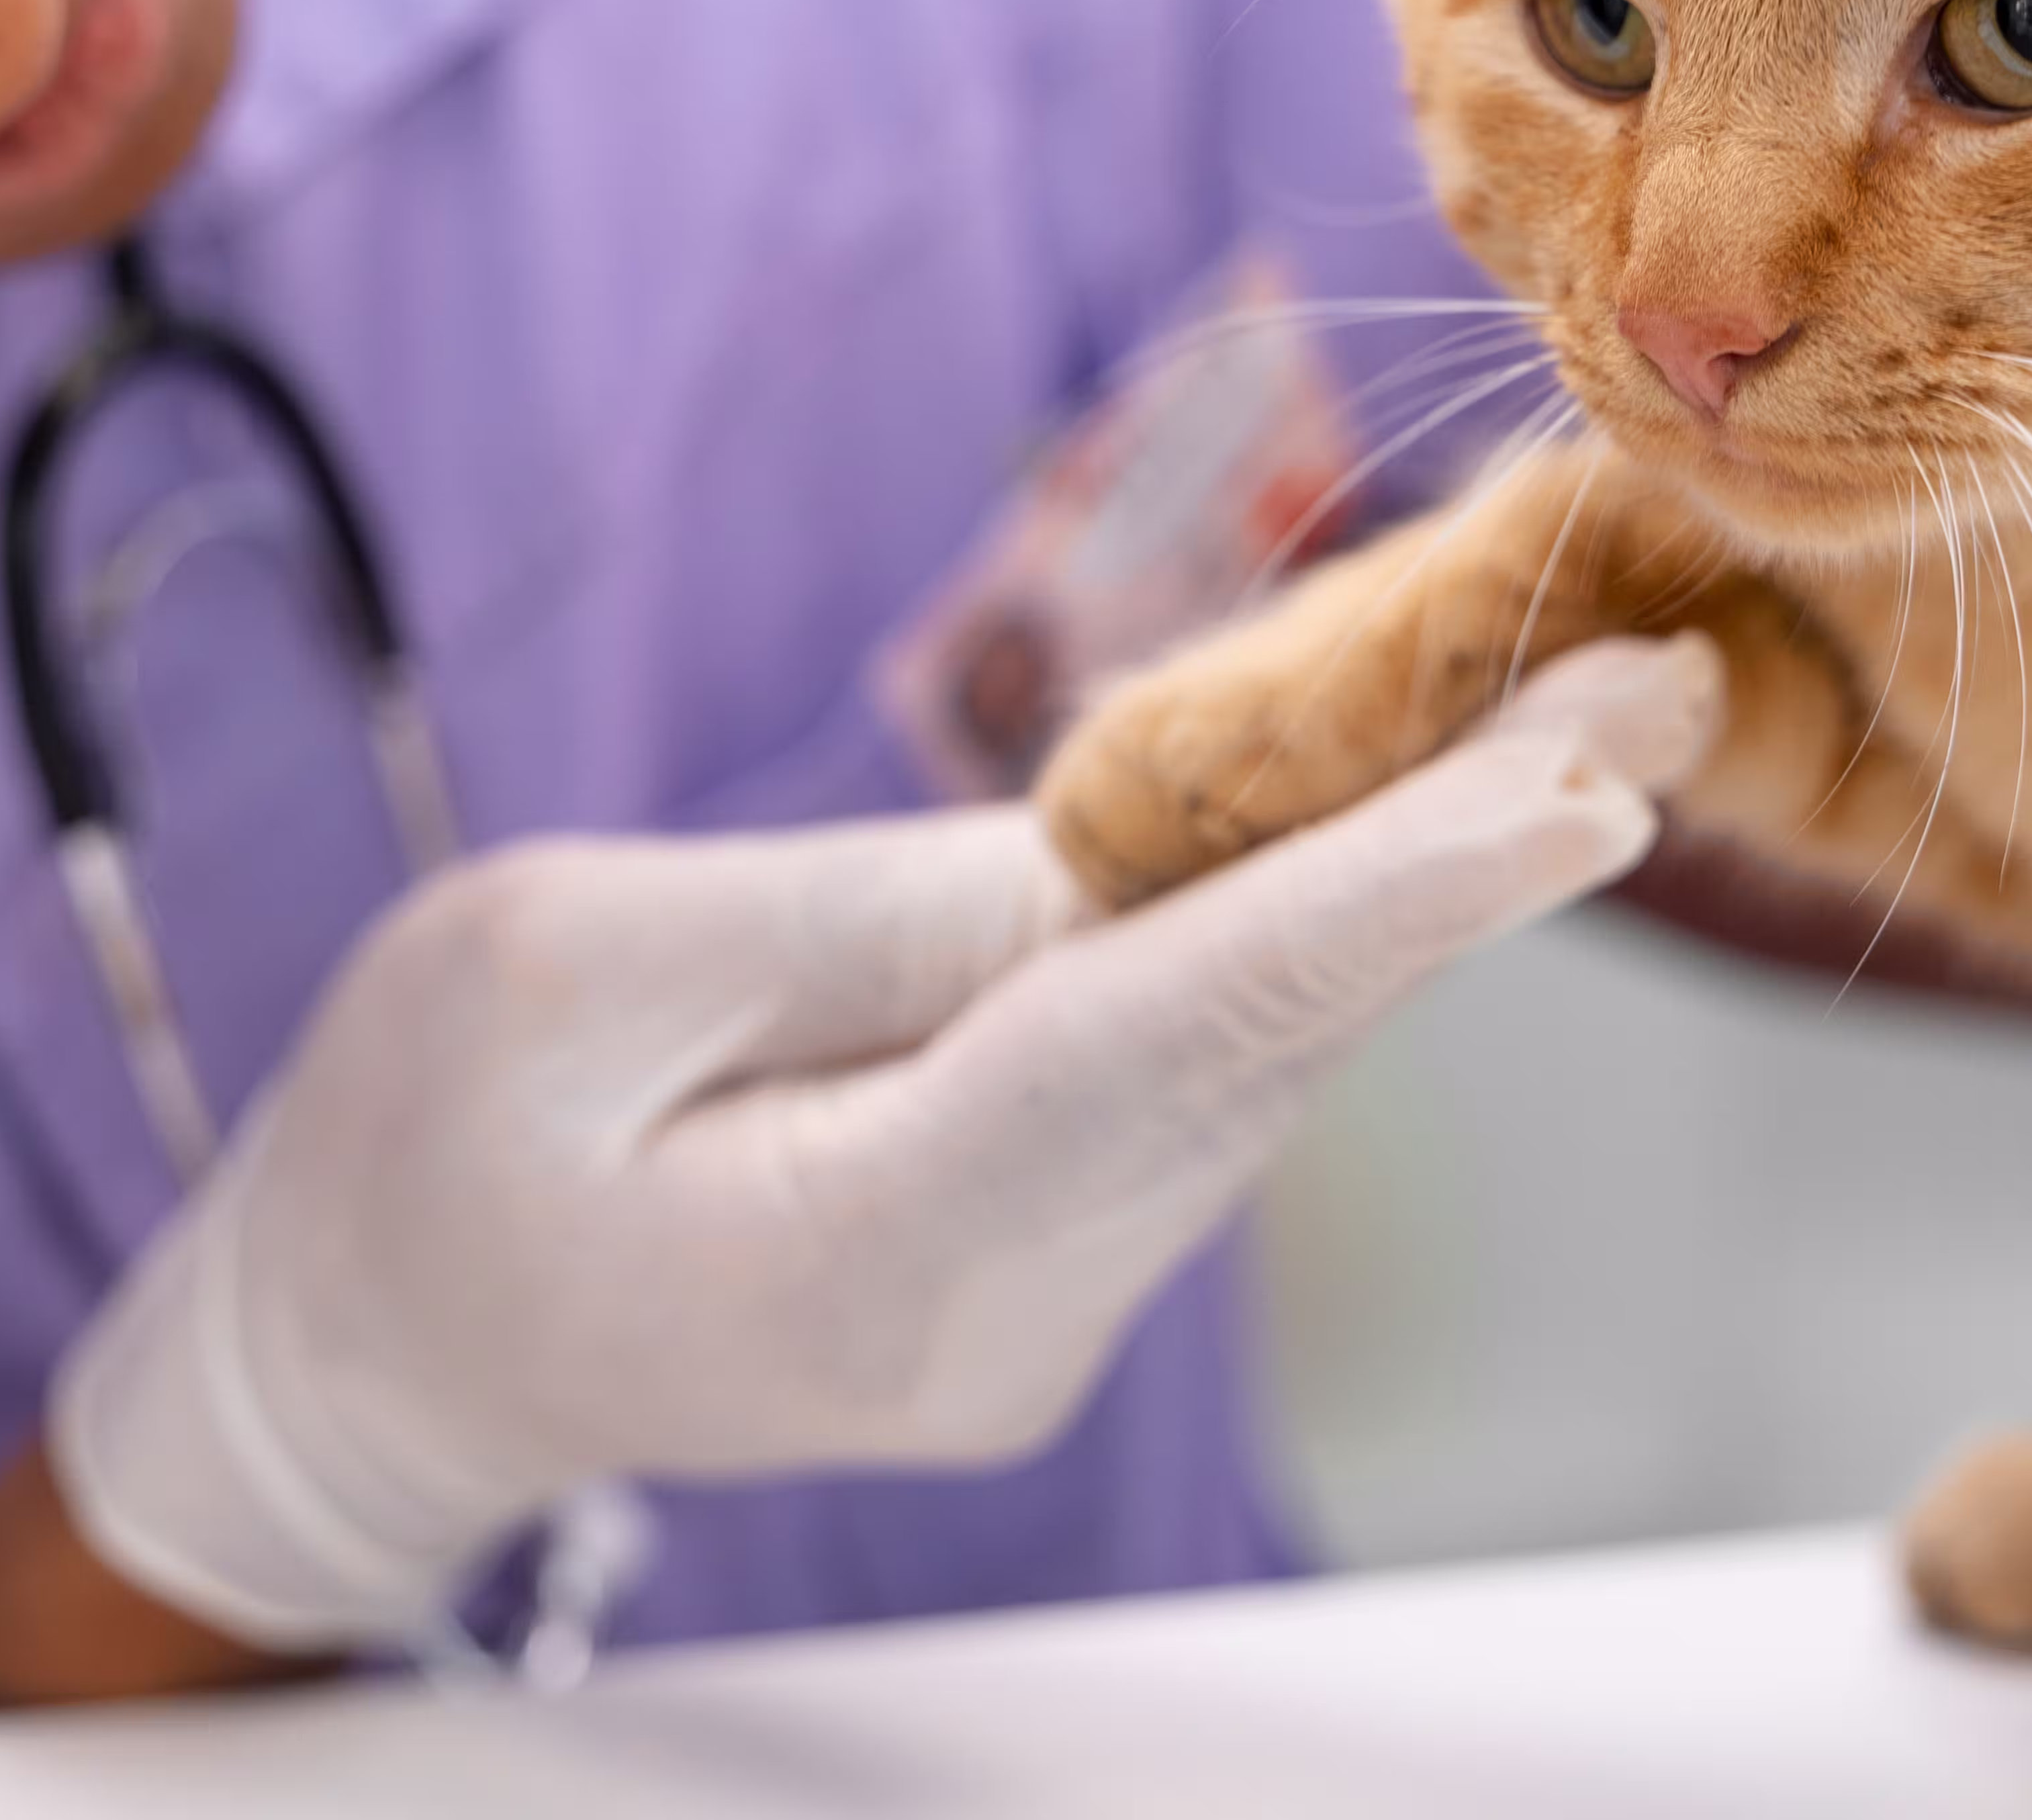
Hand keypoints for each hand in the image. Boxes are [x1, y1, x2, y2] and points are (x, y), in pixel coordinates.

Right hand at [48, 637, 1721, 1652]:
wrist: (368, 1353)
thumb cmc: (411, 1153)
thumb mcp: (552, 972)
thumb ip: (838, 920)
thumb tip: (1090, 862)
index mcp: (860, 1259)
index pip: (1160, 1050)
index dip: (1377, 907)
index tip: (1578, 800)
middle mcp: (1003, 1312)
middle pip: (1260, 1047)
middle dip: (1466, 853)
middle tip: (1662, 678)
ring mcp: (1037, 1304)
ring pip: (1252, 1056)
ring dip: (1412, 880)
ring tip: (1588, 706)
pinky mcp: (1040, 1253)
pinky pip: (1191, 1067)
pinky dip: (1303, 931)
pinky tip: (1411, 812)